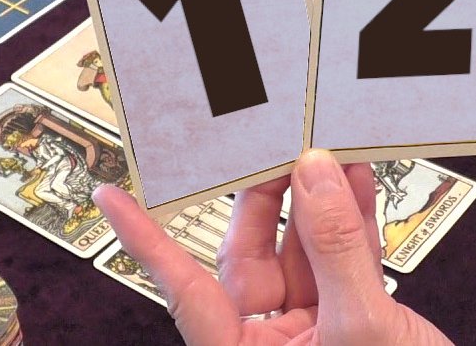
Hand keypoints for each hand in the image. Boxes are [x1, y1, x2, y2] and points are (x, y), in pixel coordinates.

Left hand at [94, 149, 451, 345]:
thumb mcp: (361, 326)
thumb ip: (337, 250)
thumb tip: (316, 178)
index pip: (186, 292)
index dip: (148, 242)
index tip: (114, 200)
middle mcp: (272, 343)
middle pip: (250, 258)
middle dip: (265, 200)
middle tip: (274, 149)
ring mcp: (314, 327)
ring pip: (303, 250)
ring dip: (317, 201)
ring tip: (323, 152)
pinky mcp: (355, 314)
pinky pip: (345, 256)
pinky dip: (352, 217)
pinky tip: (354, 181)